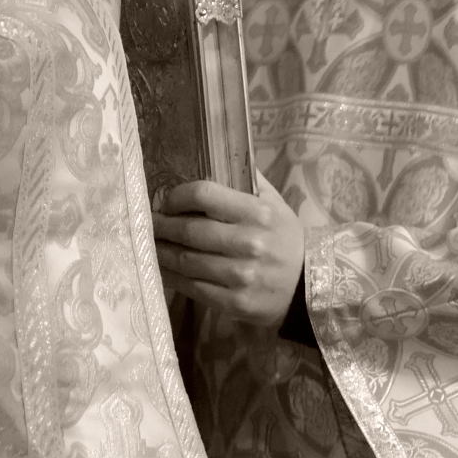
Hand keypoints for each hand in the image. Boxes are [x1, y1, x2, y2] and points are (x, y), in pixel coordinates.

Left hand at [152, 176, 303, 325]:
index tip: (166, 200)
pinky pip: (193, 287)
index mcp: (258, 213)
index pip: (205, 194)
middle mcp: (249, 243)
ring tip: (148, 244)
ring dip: (161, 251)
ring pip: (187, 261)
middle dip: (161, 225)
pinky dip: (172, 277)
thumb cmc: (286, 238)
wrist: (311, 286)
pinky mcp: (236, 302)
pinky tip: (162, 269)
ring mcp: (242, 275)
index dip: (178, 196)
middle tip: (146, 222)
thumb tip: (216, 154)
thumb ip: (247, 180)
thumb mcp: (275, 203)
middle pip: (190, 230)